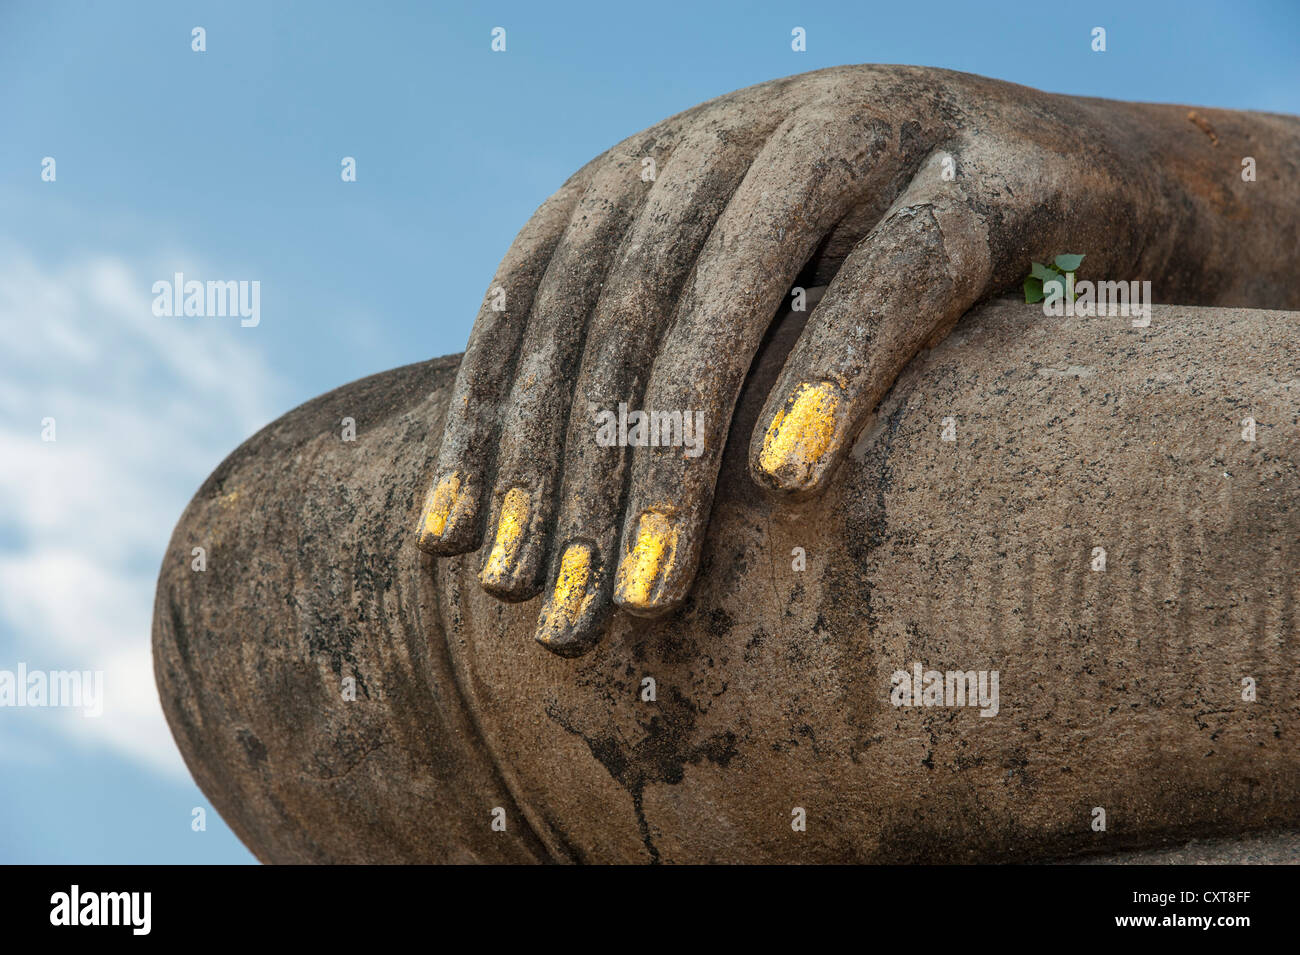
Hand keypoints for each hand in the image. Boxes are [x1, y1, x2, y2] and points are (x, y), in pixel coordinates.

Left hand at [414, 64, 1298, 655]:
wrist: (1087, 195)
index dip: (489, 422)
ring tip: (649, 595)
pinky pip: (893, 278)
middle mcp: (743, 133)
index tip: (460, 557)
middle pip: (624, 311)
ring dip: (677, 455)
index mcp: (664, 162)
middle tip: (559, 616)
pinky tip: (784, 477)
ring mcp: (864, 138)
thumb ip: (647, 364)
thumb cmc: (887, 277)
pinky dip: (832, 368)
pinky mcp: (982, 181)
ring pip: (733, 295)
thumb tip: (511, 512)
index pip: (539, 291)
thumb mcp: (751, 310)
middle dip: (577, 478)